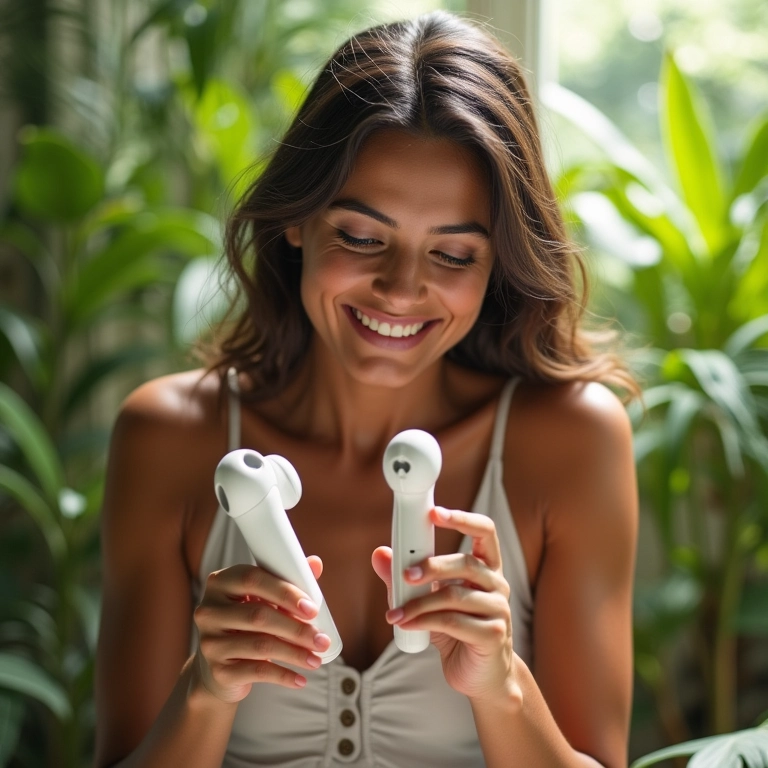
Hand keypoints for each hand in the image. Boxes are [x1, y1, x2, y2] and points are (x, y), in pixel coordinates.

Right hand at [190, 557, 331, 702]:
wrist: (222, 669)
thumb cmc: (249, 624)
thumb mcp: (264, 599)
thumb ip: (287, 580)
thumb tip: (315, 564)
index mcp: (220, 582)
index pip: (253, 579)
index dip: (285, 592)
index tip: (312, 608)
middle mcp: (209, 610)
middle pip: (258, 615)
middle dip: (296, 629)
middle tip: (322, 639)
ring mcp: (209, 642)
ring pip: (260, 645)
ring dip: (295, 653)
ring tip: (316, 659)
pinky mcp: (217, 670)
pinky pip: (256, 672)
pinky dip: (283, 675)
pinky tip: (301, 679)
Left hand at [372, 507, 516, 701]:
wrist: (480, 677)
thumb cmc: (456, 632)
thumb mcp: (429, 601)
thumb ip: (406, 578)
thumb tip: (379, 554)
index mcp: (487, 568)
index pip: (484, 532)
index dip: (462, 518)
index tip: (434, 513)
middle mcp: (497, 584)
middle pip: (466, 562)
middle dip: (432, 566)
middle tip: (404, 574)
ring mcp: (499, 610)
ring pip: (455, 595)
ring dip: (419, 603)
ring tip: (395, 612)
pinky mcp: (493, 635)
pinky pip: (454, 622)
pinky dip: (425, 622)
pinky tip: (407, 625)